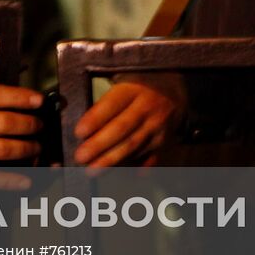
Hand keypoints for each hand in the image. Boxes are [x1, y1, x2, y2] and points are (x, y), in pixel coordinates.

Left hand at [72, 73, 186, 170]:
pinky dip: (134, 166)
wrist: (175, 90)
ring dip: (111, 160)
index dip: (95, 119)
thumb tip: (81, 126)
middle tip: (80, 156)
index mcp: (133, 89)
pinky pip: (149, 157)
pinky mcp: (165, 141)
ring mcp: (158, 126)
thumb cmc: (138, 86)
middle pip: (122, 129)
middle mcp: (148, 107)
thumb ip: (104, 99)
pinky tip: (119, 173)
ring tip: (92, 170)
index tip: (79, 132)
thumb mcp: (122, 80)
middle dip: (99, 145)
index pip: (112, 105)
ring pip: (133, 146)